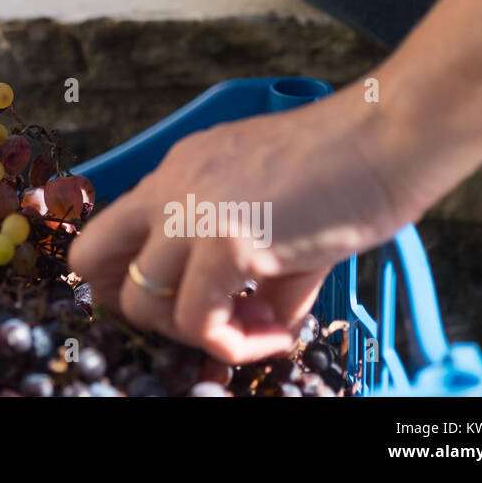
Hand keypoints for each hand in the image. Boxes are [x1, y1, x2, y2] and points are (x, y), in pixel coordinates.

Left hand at [68, 85, 428, 362]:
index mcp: (177, 170)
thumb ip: (253, 264)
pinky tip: (275, 332)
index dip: (126, 279)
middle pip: (92, 261)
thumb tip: (262, 320)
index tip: (176, 305)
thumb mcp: (275, 210)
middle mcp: (170, 185)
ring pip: (143, 304)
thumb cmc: (347, 167)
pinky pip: (199, 322)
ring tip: (258, 328)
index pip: (107, 228)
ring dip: (196, 334)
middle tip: (198, 323)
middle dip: (136, 308)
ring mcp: (191, 211)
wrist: (389, 137)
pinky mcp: (225, 242)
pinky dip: (233, 344)